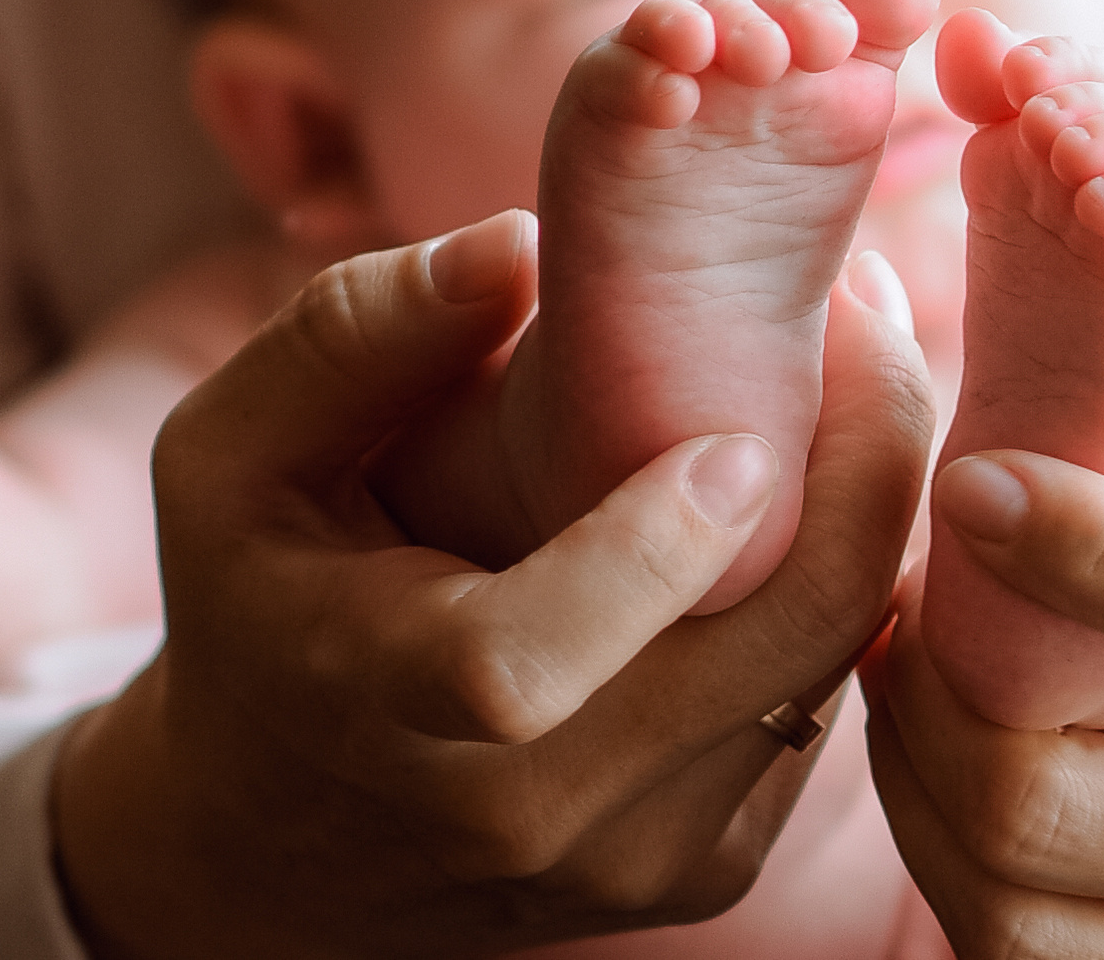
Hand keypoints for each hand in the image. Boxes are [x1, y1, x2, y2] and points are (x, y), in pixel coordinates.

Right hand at [54, 210, 935, 958]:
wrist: (289, 838)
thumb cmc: (258, 603)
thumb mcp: (234, 456)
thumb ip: (353, 340)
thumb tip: (519, 241)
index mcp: (390, 709)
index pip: (527, 668)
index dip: (643, 558)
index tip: (737, 435)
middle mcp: (538, 811)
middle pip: (762, 656)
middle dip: (855, 462)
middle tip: (866, 292)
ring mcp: (643, 855)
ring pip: (823, 665)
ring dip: (869, 499)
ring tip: (856, 348)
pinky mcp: (714, 862)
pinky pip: (822, 698)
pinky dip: (840, 574)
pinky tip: (815, 469)